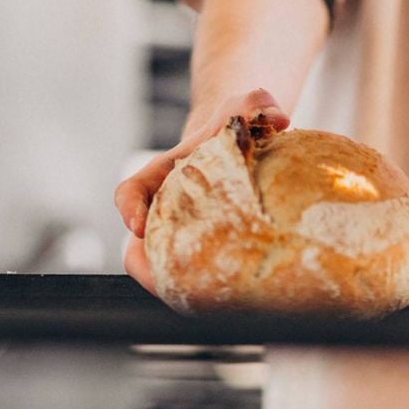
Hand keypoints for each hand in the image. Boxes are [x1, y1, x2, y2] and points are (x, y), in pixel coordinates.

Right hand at [114, 88, 288, 293]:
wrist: (243, 142)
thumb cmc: (239, 125)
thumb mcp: (247, 106)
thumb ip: (259, 103)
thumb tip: (279, 118)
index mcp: (164, 175)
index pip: (132, 192)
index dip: (129, 208)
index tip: (137, 224)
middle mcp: (166, 208)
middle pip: (140, 247)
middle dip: (147, 268)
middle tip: (166, 285)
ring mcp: (182, 233)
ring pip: (168, 270)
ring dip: (178, 289)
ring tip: (207, 306)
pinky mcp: (205, 252)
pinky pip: (198, 278)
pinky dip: (210, 293)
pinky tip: (238, 306)